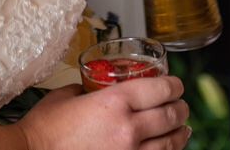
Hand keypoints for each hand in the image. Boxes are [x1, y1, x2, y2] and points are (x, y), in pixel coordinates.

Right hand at [16, 78, 189, 149]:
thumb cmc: (45, 127)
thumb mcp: (69, 94)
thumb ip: (89, 88)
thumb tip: (96, 86)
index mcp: (115, 102)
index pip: (161, 89)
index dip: (175, 85)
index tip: (177, 84)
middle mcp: (128, 128)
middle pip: (171, 115)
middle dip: (181, 108)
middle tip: (182, 105)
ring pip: (170, 144)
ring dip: (180, 134)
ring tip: (183, 130)